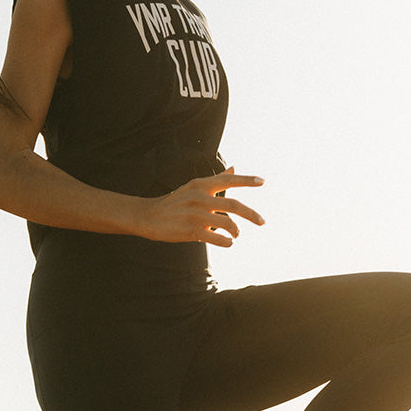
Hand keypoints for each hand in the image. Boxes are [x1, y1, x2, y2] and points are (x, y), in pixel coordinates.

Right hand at [140, 167, 264, 246]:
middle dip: (251, 214)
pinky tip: (227, 242)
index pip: (228, 180)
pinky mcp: (190, 230)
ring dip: (236, 231)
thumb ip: (216, 179)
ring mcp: (195, 214)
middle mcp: (199, 197)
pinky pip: (216, 238)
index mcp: (201, 185)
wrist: (148, 216)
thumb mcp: (194, 186)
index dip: (247, 181)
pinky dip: (226, 242)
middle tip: (262, 221)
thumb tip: (234, 168)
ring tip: (236, 235)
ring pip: (227, 223)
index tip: (263, 181)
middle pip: (233, 205)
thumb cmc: (174, 202)